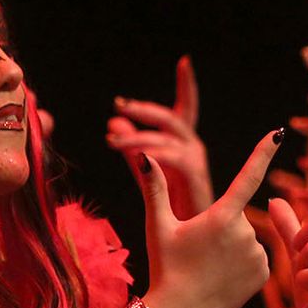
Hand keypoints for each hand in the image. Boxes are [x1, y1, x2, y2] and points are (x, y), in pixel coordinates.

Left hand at [107, 56, 212, 219]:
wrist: (188, 247)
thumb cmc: (170, 214)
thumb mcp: (146, 174)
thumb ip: (131, 148)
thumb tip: (114, 121)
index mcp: (184, 146)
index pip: (186, 108)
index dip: (186, 84)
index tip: (185, 60)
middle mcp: (193, 148)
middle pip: (170, 117)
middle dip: (144, 109)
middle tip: (118, 105)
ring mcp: (196, 160)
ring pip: (166, 137)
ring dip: (137, 137)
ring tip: (111, 141)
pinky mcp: (195, 176)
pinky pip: (171, 157)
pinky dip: (151, 154)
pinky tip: (133, 154)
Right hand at [139, 131, 280, 307]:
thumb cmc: (165, 268)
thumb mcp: (158, 227)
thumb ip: (155, 189)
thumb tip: (142, 156)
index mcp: (220, 216)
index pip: (248, 176)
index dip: (263, 152)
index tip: (277, 133)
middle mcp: (245, 232)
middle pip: (237, 218)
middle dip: (221, 228)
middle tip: (199, 252)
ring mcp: (258, 254)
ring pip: (247, 239)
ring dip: (232, 248)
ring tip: (209, 268)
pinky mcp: (264, 274)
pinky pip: (257, 259)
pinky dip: (243, 265)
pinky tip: (224, 279)